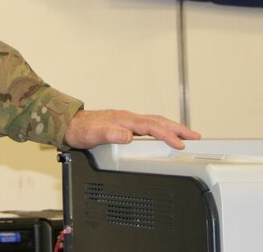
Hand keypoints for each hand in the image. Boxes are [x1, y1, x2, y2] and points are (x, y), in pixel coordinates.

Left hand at [63, 109, 199, 149]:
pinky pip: (147, 125)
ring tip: (186, 136)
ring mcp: (126, 120)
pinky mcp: (124, 124)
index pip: (151, 127)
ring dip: (171, 128)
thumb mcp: (92, 135)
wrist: (67, 124)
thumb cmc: (79, 130)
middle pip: (158, 121)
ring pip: (154, 122)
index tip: (180, 144)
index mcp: (123, 119)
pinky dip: (160, 129)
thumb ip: (109, 135)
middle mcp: (127, 118)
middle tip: (195, 136)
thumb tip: (127, 136)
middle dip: (178, 128)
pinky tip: (162, 135)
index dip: (167, 135)